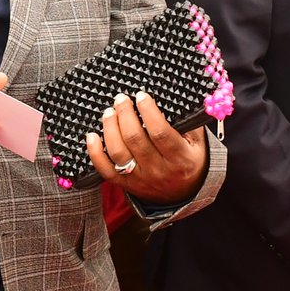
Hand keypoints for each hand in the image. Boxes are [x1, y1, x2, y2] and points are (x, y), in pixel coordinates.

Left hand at [86, 91, 206, 204]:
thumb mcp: (197, 142)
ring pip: (118, 153)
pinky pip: (106, 171)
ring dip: (110, 129)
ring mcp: (141, 179)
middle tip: (121, 99)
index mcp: (179, 159)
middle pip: (135, 140)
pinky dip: (95, 153)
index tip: (141, 96)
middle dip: (125, 114)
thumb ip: (187, 122)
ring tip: (109, 112)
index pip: (160, 133)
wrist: (186, 193)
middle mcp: (159, 170)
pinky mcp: (126, 184)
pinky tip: (92, 136)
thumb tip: (171, 97)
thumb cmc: (190, 160)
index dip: (149, 112)